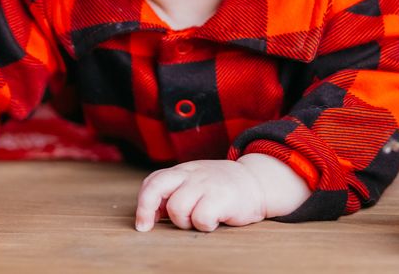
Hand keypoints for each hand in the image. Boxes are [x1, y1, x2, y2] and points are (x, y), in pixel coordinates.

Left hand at [134, 160, 264, 232]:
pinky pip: (200, 218)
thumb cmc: (221, 188)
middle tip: (147, 227)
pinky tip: (214, 221)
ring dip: (184, 221)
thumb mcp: (195, 182)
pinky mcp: (221, 198)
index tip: (143, 223)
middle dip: (146, 208)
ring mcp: (205, 184)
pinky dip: (204, 225)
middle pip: (156, 187)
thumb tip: (151, 214)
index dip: (143, 203)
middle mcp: (191, 174)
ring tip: (198, 219)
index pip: (153, 181)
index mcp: (182, 171)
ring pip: (176, 208)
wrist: (256, 182)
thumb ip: (174, 192)